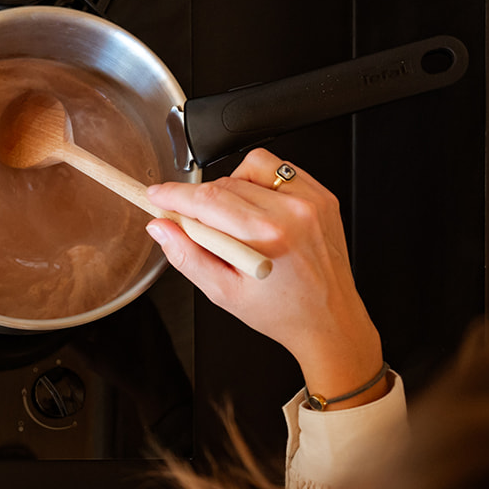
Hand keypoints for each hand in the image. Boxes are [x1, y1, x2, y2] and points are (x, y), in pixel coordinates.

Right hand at [145, 149, 383, 405]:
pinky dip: (259, 183)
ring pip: (249, 168)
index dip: (174, 195)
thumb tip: (161, 228)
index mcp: (266, 236)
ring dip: (231, 187)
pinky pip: (278, 170)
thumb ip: (187, 257)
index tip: (158, 195)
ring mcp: (310, 200)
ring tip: (236, 220)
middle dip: (200, 200)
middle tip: (198, 226)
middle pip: (223, 184)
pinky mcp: (321, 196)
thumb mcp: (224, 294)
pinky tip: (260, 211)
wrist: (330, 320)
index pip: (206, 200)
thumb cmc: (283, 313)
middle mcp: (292, 211)